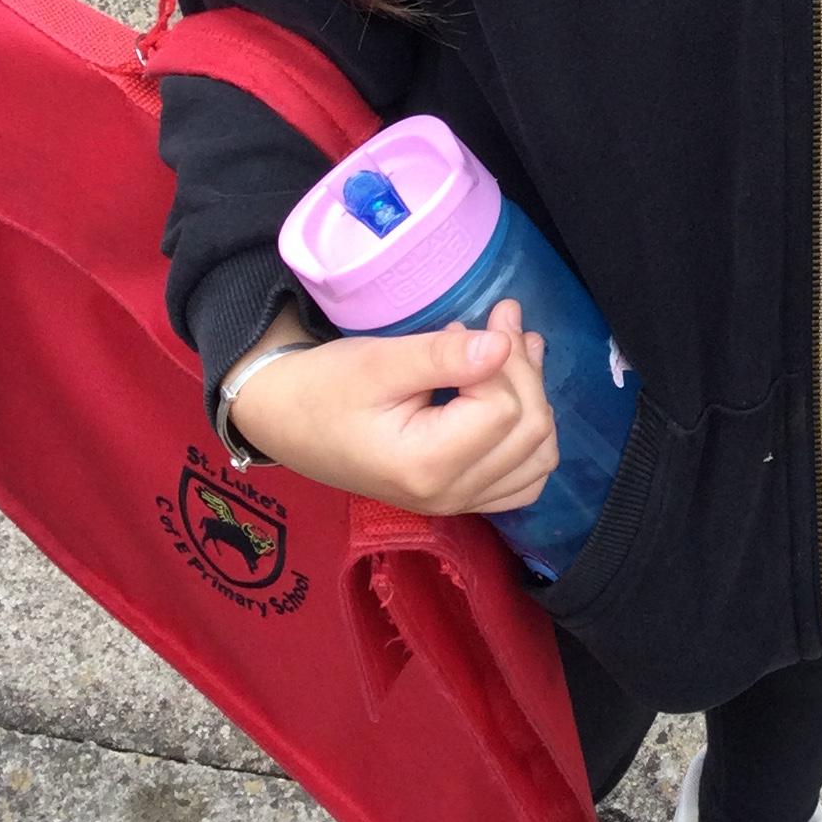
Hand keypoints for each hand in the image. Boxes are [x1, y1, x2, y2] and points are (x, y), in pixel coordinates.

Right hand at [226, 299, 556, 520]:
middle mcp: (448, 495)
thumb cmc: (322, 388)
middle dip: (523, 370)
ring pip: (538, 458)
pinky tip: (513, 395)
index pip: (502, 408)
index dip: (500, 359)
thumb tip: (502, 345)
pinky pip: (521, 479)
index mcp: (425, 465)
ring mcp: (456, 502)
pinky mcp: (457, 496)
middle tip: (500, 319)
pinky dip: (529, 438)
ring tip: (514, 351)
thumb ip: (441, 356)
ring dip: (536, 400)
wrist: (283, 419)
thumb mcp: (377, 362)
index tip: (475, 321)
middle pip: (530, 431)